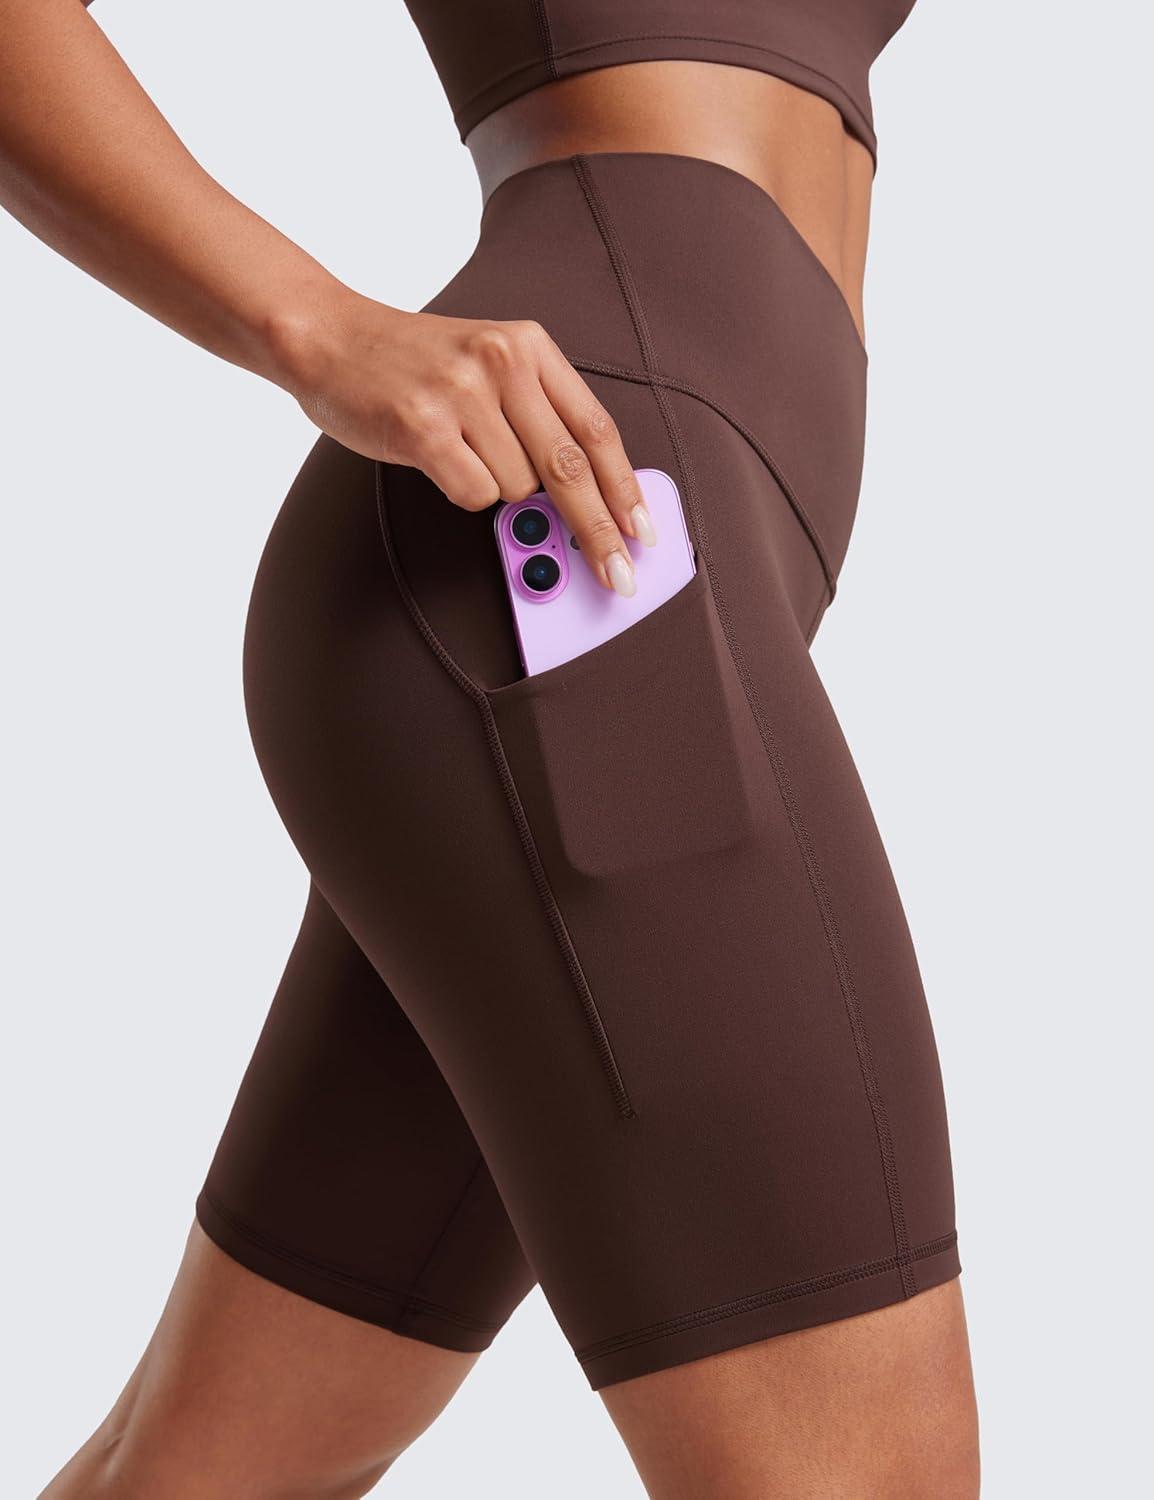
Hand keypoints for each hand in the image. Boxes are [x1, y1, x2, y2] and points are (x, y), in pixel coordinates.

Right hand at [278, 291, 657, 594]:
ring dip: (497, 487)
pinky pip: (474, 495)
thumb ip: (539, 415)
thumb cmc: (413, 363)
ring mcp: (462, 394)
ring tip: (463, 450)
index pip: (595, 429)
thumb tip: (588, 496)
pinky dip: (463, 490)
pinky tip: (439, 457)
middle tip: (618, 574)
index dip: (626, 487)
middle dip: (598, 530)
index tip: (643, 530)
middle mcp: (502, 363)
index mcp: (529, 345)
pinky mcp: (424, 428)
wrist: (329, 337)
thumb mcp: (490, 364)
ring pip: (516, 487)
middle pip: (570, 469)